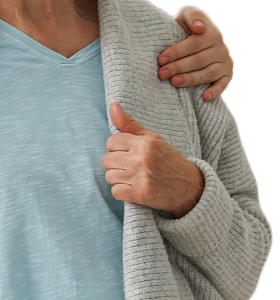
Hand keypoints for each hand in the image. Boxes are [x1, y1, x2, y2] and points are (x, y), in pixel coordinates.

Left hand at [103, 103, 204, 217]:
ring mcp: (141, 177)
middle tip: (131, 168)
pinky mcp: (141, 194)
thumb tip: (113, 105)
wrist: (191, 188)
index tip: (128, 154)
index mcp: (145, 142)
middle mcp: (142, 158)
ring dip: (118, 179)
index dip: (117, 149)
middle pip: (107, 160)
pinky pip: (115, 192)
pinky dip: (122, 193)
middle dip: (116, 165)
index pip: (111, 142)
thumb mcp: (153, 139)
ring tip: (133, 178)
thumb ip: (130, 124)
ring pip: (109, 176)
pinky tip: (134, 189)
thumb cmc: (169, 161)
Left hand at [160, 5, 232, 100]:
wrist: (188, 42)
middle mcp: (222, 48)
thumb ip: (191, 15)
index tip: (160, 60)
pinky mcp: (227, 75)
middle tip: (162, 73)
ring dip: (191, 79)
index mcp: (212, 33)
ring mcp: (225, 62)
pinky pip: (223, 85)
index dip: (177, 52)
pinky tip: (204, 97)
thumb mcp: (185, 17)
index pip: (194, 44)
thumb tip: (199, 27)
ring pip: (209, 73)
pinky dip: (215, 91)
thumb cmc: (183, 30)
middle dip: (178, 67)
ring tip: (174, 82)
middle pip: (199, 60)